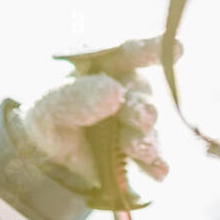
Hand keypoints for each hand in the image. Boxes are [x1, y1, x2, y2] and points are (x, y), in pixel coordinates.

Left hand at [15, 35, 179, 188]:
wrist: (43, 154)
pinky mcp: (135, 148)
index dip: (150, 49)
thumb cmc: (46, 114)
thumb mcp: (50, 104)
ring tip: (142, 150)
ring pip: (147, 125)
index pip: (126, 52)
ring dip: (147, 138)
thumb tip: (115, 92)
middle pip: (140, 93)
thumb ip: (78, 97)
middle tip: (144, 118)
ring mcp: (132, 118)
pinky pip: (149, 154)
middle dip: (142, 108)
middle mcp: (125, 86)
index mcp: (102, 64)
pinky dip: (155, 163)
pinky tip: (160, 171)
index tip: (176, 48)